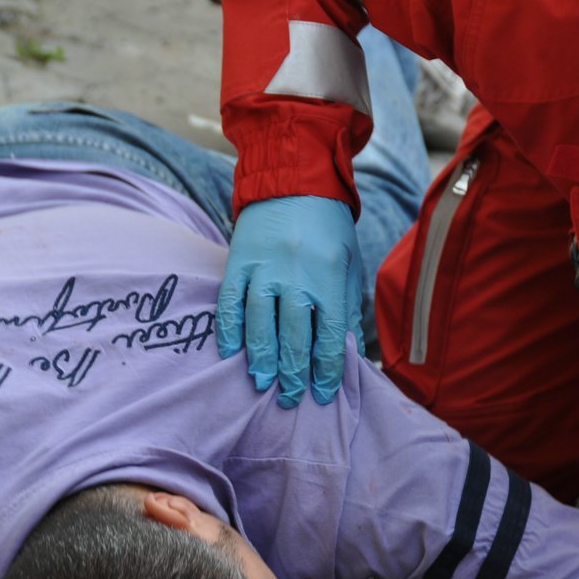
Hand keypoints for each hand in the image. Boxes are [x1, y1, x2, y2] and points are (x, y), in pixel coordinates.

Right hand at [217, 196, 363, 407]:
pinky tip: (231, 352)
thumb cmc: (329, 228)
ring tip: (262, 382)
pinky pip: (231, 301)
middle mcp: (297, 276)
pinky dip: (230, 329)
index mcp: (329, 278)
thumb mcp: (349, 264)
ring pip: (260, 323)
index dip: (326, 370)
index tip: (322, 394)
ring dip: (261, 358)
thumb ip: (347, 307)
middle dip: (293, 373)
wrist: (295, 180)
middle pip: (294, 336)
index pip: (329, 336)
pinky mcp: (239, 261)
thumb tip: (348, 353)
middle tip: (291, 397)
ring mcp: (264, 268)